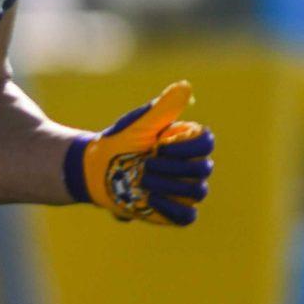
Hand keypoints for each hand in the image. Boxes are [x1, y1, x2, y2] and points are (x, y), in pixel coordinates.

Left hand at [65, 80, 213, 225]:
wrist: (97, 169)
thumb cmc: (119, 143)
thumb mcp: (139, 124)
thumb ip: (163, 107)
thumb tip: (186, 87)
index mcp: (186, 141)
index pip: (206, 143)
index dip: (185, 147)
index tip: (159, 145)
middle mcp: (191, 165)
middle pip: (202, 169)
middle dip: (171, 167)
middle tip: (145, 164)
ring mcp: (184, 189)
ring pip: (196, 192)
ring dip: (167, 185)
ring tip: (141, 180)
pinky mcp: (173, 210)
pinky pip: (187, 216)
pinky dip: (173, 209)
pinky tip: (152, 199)